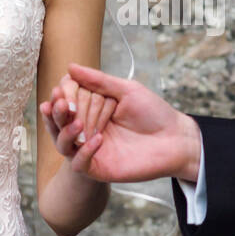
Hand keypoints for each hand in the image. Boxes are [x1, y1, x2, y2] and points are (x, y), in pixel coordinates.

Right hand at [40, 62, 200, 184]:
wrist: (176, 140)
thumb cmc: (154, 114)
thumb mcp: (127, 90)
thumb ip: (98, 81)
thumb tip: (70, 67)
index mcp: (92, 108)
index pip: (65, 100)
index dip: (62, 94)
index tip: (63, 89)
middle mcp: (87, 128)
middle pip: (59, 121)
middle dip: (59, 111)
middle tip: (64, 104)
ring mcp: (90, 149)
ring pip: (62, 143)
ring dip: (65, 131)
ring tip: (77, 122)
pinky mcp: (98, 168)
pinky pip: (79, 163)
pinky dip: (84, 151)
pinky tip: (98, 139)